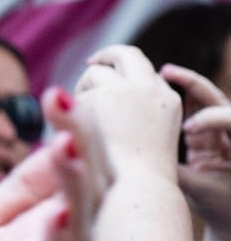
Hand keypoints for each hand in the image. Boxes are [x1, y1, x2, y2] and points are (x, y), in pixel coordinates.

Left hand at [0, 101, 91, 240]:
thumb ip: (20, 189)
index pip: (74, 180)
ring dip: (73, 192)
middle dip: (80, 152)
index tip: (59, 93)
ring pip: (72, 240)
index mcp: (41, 233)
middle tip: (66, 104)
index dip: (74, 137)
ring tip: (68, 147)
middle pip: (85, 203)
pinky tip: (55, 215)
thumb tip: (61, 140)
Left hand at [67, 44, 181, 185]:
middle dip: (107, 55)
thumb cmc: (139, 173)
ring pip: (95, 72)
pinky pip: (76, 94)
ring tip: (85, 118)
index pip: (146, 72)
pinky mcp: (98, 97)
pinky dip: (72, 108)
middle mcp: (149, 88)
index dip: (127, 74)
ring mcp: (124, 90)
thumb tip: (118, 84)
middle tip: (92, 62)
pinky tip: (82, 133)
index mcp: (168, 99)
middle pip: (126, 54)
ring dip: (86, 87)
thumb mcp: (151, 135)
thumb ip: (139, 108)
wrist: (134, 187)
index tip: (113, 76)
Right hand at [161, 63, 230, 235]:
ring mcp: (218, 133)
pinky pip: (192, 110)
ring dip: (184, 85)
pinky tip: (156, 88)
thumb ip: (180, 174)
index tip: (187, 130)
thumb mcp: (204, 193)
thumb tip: (149, 159)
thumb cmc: (224, 210)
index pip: (230, 118)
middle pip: (216, 99)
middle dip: (193, 84)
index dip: (209, 118)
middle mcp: (230, 133)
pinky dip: (176, 99)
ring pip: (203, 101)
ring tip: (162, 73)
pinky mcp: (205, 136)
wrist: (230, 218)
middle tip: (167, 72)